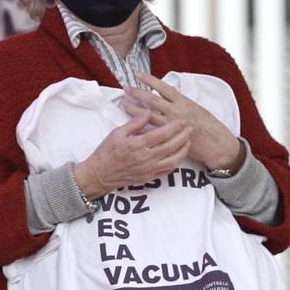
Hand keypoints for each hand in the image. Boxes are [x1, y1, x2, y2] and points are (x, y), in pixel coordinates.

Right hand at [73, 112, 192, 199]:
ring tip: (188, 141)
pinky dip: (176, 163)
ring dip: (183, 150)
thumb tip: (147, 112)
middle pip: (171, 145)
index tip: (182, 120)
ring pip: (173, 160)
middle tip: (190, 127)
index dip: (175, 126)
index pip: (162, 133)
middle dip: (183, 136)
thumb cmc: (106, 152)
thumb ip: (135, 123)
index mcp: (138, 144)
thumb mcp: (117, 133)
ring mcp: (149, 169)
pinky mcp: (149, 177)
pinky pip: (167, 171)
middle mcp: (146, 158)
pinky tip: (178, 155)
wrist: (99, 174)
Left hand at [123, 74, 243, 171]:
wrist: (215, 143)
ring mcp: (171, 124)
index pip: (163, 87)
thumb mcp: (196, 107)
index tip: (137, 74)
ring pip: (148, 115)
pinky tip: (131, 123)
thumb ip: (181, 100)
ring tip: (124, 103)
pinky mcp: (169, 137)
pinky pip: (152, 130)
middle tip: (125, 88)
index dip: (149, 80)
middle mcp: (176, 111)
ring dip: (135, 109)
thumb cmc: (208, 124)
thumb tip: (169, 90)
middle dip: (137, 93)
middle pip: (152, 100)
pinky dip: (141, 125)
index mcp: (183, 101)